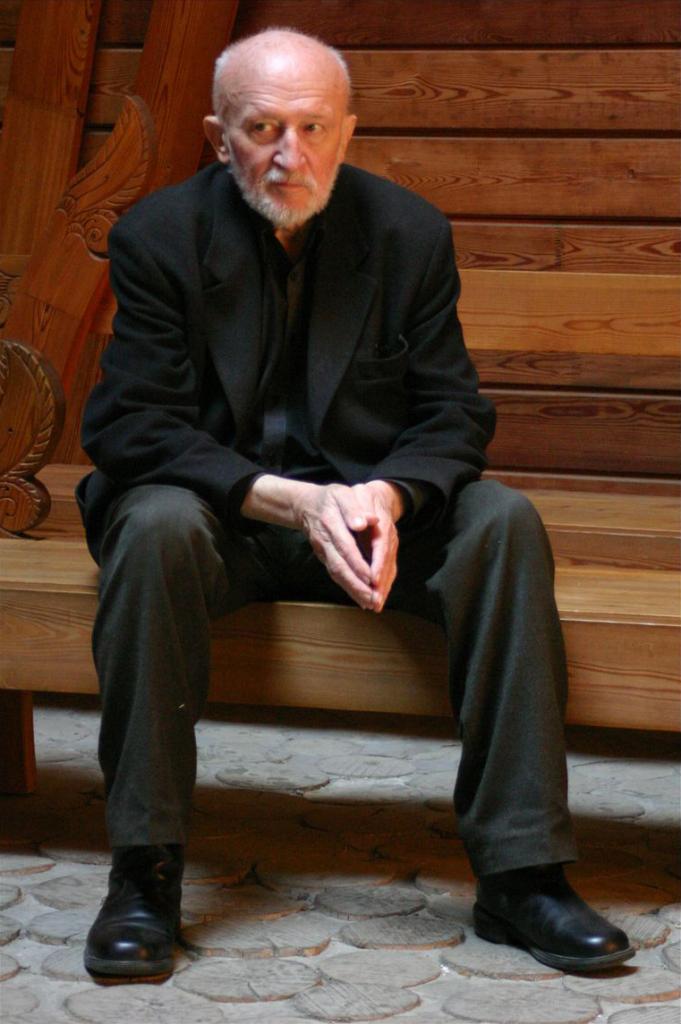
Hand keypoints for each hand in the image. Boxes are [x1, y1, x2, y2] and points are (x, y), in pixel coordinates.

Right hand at [241, 476, 402, 610]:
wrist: (306, 505)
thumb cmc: (331, 498)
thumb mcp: (343, 494)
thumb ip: (354, 508)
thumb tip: (365, 522)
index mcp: (331, 523)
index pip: (346, 547)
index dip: (358, 564)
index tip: (372, 578)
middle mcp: (325, 541)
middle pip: (340, 566)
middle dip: (356, 585)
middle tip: (373, 599)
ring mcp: (323, 551)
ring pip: (337, 574)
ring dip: (353, 590)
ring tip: (369, 603)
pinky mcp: (324, 558)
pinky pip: (336, 575)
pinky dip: (349, 588)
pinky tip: (361, 598)